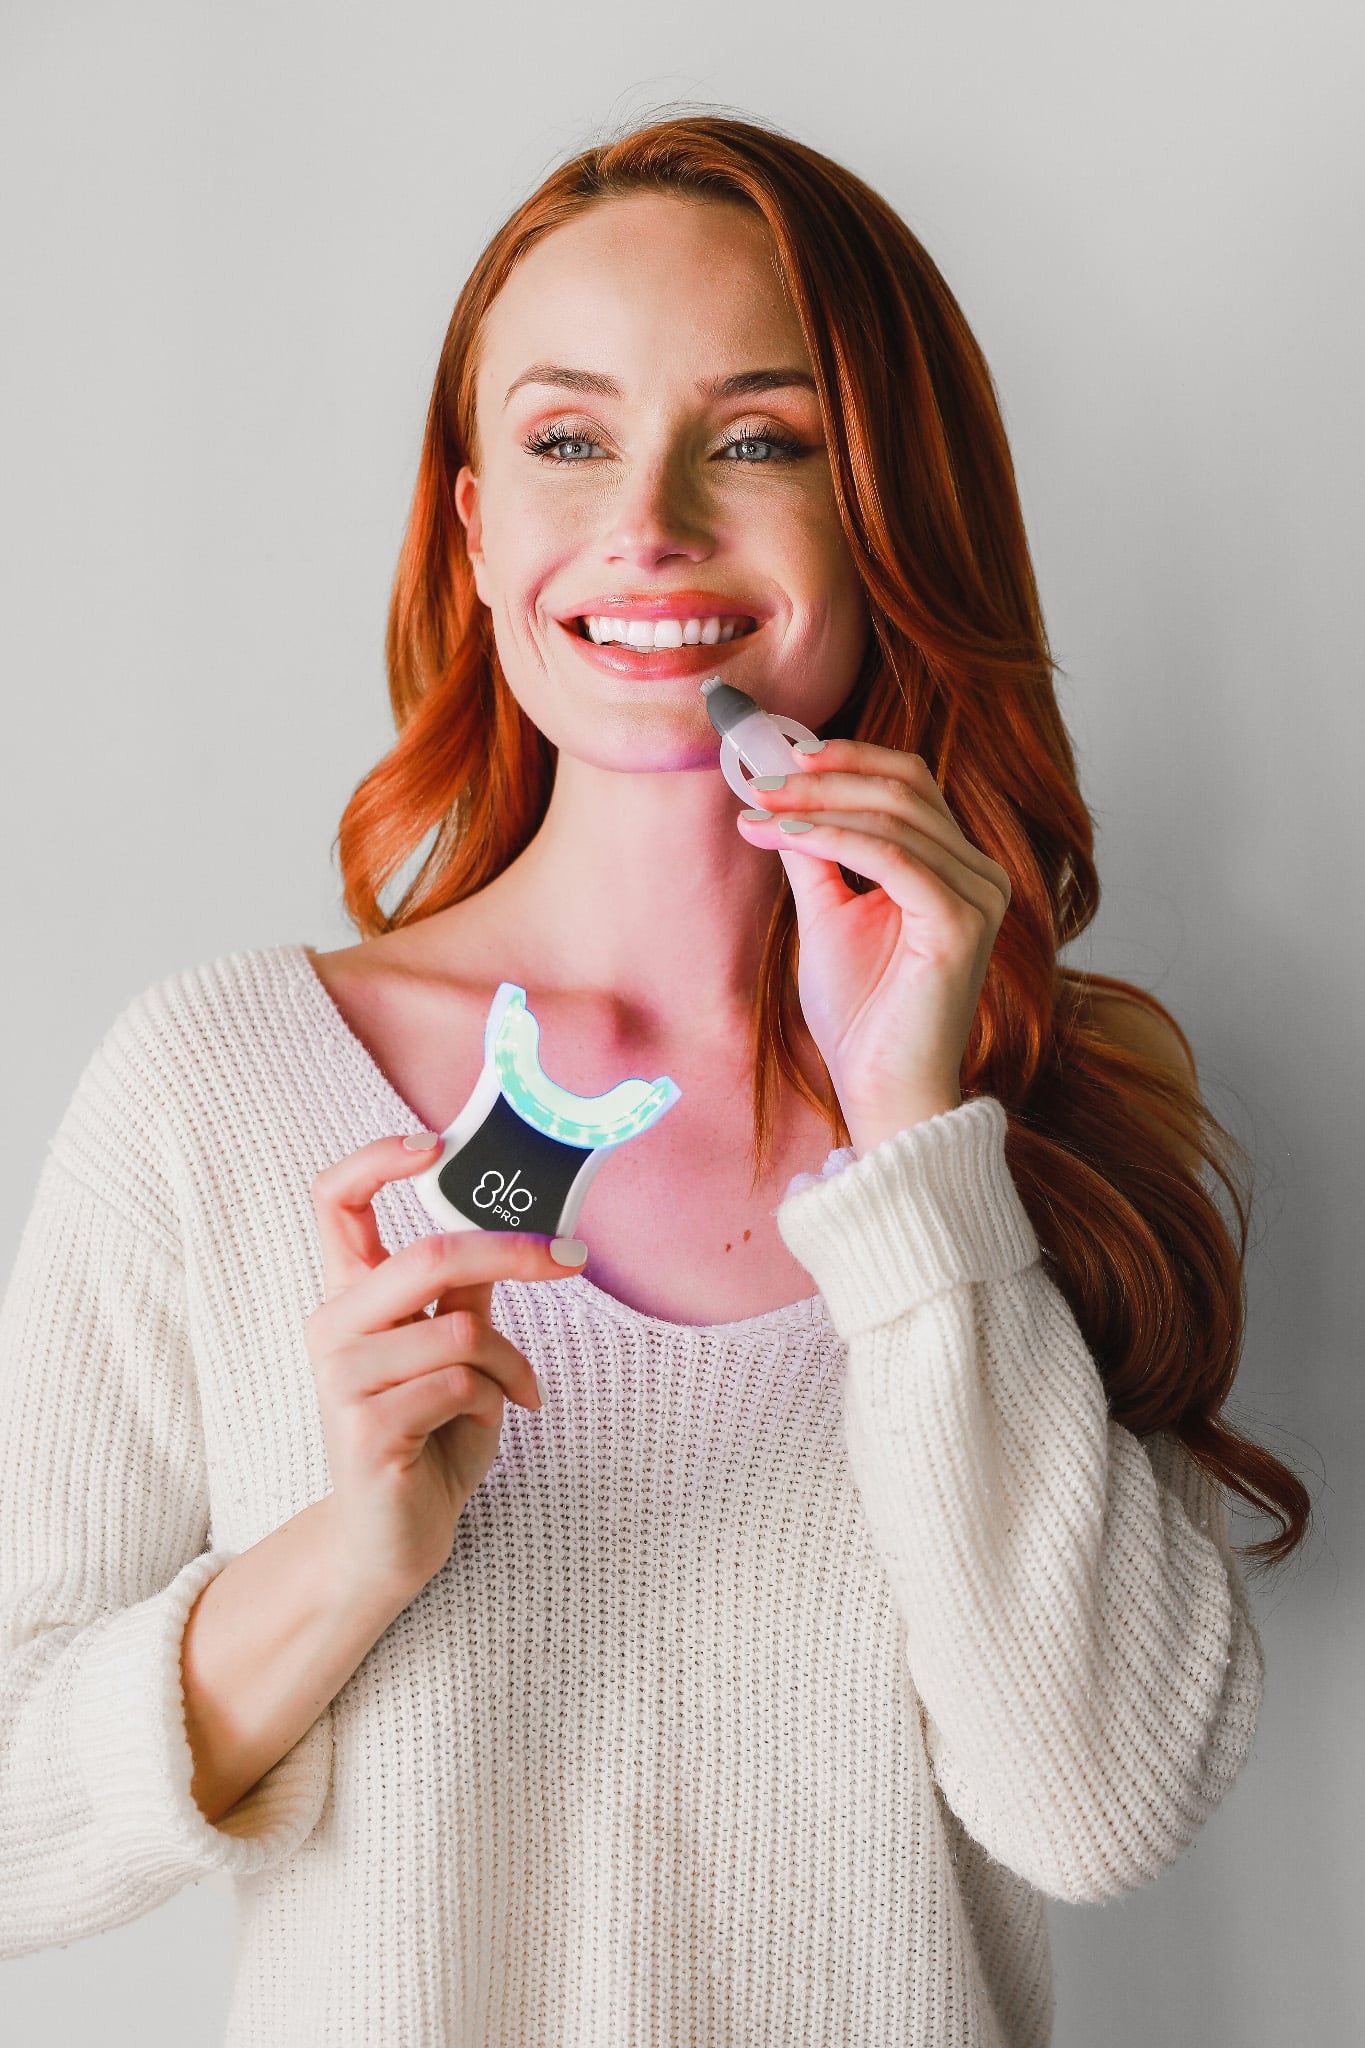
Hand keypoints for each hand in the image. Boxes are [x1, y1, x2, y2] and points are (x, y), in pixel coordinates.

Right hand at [304, 1136, 579, 1602]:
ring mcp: (342, 1377)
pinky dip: (494, 1402)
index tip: (435, 1142)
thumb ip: (467, 1292)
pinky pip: (460, 1386)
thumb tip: (519, 1225)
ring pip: (460, 1330)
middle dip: (512, 1252)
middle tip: (573, 1257)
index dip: (378, 1158)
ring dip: (509, 1363)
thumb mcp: (456, 1350)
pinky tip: (481, 1428)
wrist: (395, 1539)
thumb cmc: (430, 1436)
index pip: (335, 1201)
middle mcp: (334, 1325)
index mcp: (353, 1294)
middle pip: (428, 1255)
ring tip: (513, 1393)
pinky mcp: (364, 1427)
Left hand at [736, 738, 1011, 1152]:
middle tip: (759, 781)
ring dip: (817, 806)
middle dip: (823, 777)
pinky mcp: (961, 922)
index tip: (775, 759)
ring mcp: (978, 896)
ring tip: (760, 812)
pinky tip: (788, 837)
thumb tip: (777, 798)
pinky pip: (891, 857)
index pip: (909, 783)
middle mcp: (979, 874)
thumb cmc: (860, 1013)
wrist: (880, 1087)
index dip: (846, 759)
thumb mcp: (828, 914)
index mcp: (955, 867)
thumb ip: (815, 854)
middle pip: (904, 787)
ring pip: (894, 816)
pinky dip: (833, 837)